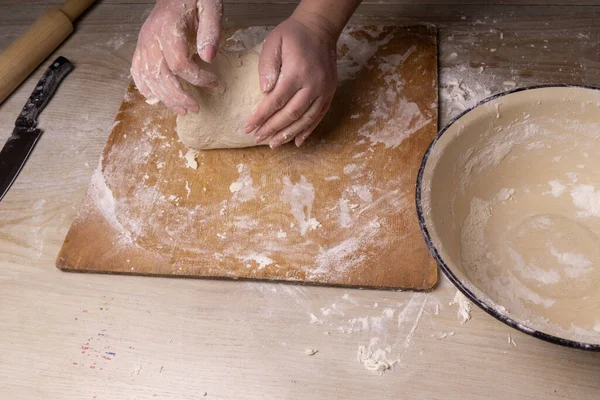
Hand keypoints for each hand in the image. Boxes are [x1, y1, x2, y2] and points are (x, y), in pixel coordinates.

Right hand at [130, 0, 222, 114]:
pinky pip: (137, 70)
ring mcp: (144, 43)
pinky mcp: (141, 46)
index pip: (179, 62)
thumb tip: (208, 57)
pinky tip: (156, 97)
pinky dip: (144, 86)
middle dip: (179, 96)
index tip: (214, 82)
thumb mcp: (210, 7)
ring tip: (182, 109)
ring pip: (148, 77)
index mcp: (168, 28)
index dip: (197, 77)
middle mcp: (151, 38)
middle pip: (160, 75)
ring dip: (165, 97)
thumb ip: (210, 31)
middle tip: (195, 108)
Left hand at [245, 12, 337, 147]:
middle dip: (273, 129)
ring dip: (289, 134)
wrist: (320, 28)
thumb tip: (264, 91)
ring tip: (274, 144)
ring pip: (306, 119)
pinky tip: (297, 141)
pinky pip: (319, 116)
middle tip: (258, 138)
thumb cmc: (293, 35)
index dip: (261, 116)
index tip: (249, 127)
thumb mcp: (274, 42)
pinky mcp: (330, 93)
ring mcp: (324, 90)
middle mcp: (313, 84)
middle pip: (291, 114)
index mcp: (297, 71)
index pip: (276, 101)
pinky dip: (308, 130)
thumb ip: (267, 65)